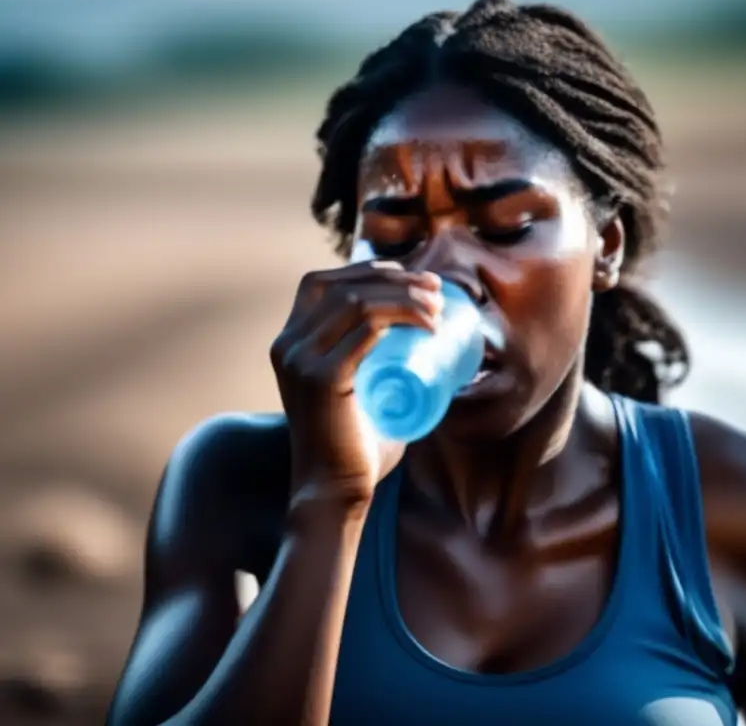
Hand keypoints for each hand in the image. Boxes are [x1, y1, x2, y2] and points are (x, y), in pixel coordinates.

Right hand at [270, 262, 441, 505]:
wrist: (335, 495)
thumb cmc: (355, 451)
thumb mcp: (358, 395)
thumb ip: (375, 374)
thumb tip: (422, 355)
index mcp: (288, 343)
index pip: (321, 284)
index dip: (367, 271)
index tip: (413, 279)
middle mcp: (286, 346)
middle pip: (342, 286)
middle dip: (395, 278)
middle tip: (437, 290)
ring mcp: (299, 360)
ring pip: (357, 302)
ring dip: (405, 295)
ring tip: (439, 308)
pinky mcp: (321, 378)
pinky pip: (366, 328)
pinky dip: (402, 316)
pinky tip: (429, 325)